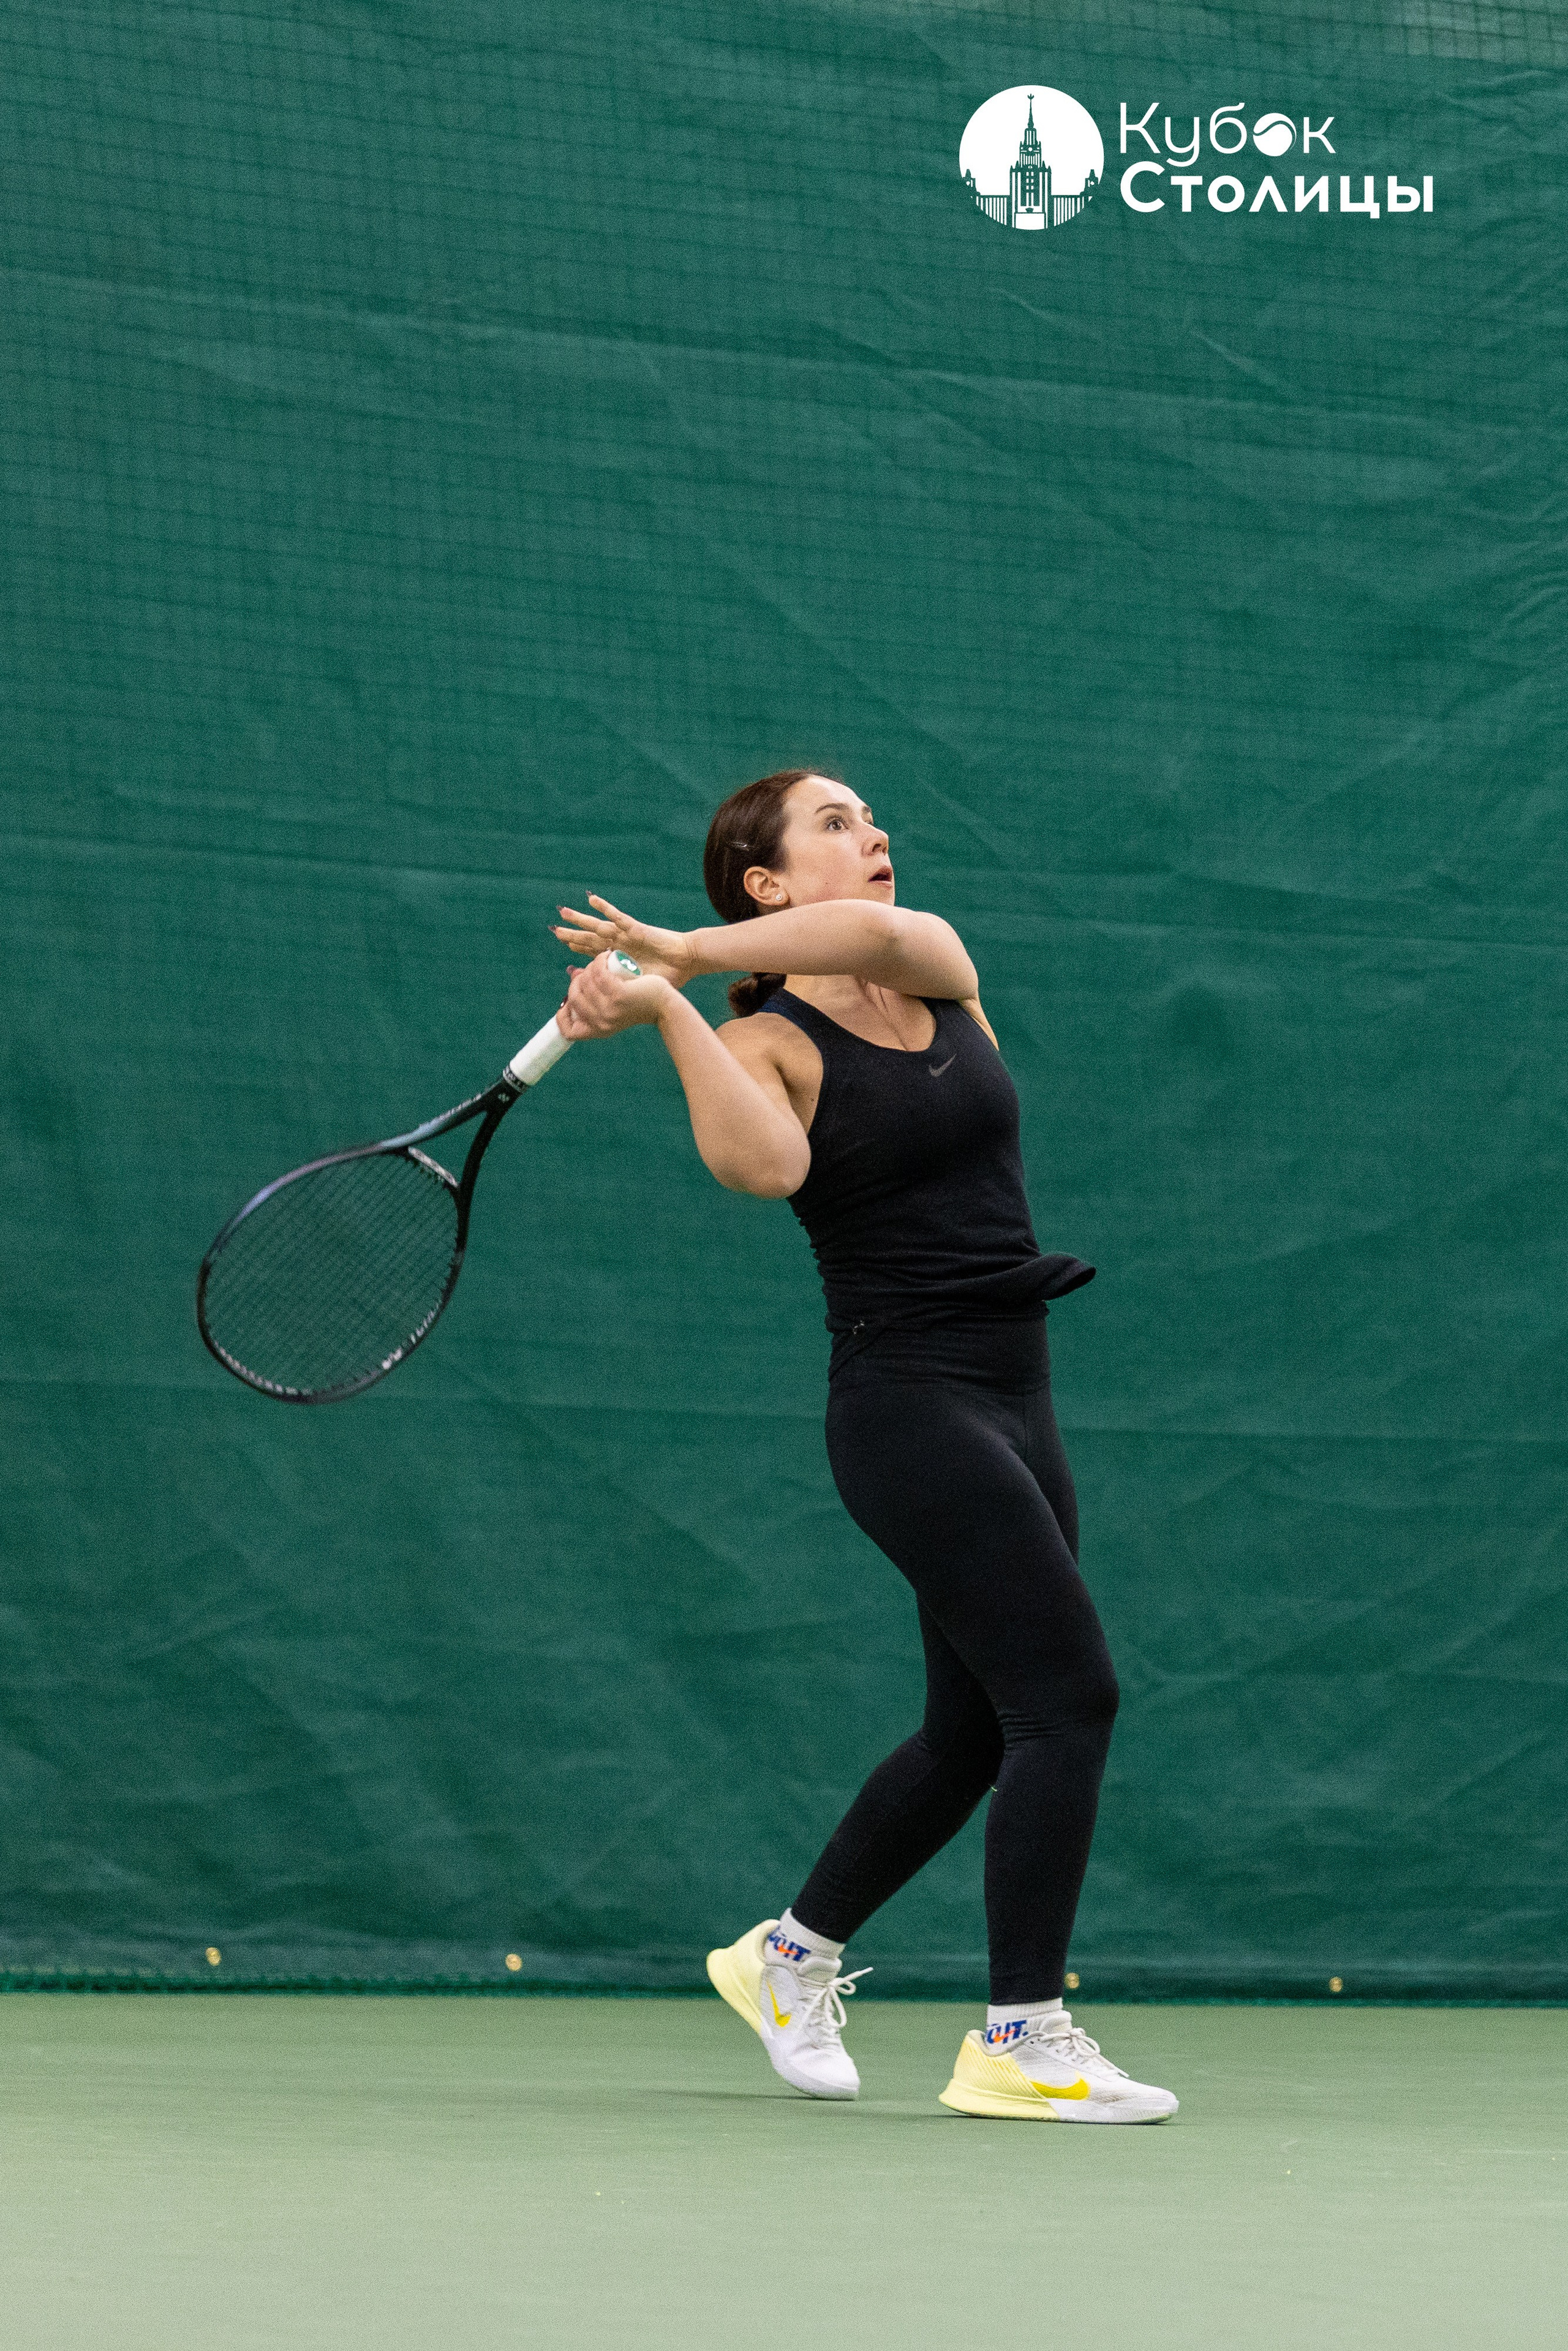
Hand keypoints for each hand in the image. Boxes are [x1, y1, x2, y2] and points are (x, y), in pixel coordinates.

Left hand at [552, 895, 695, 986]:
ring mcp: (626, 936)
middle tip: (554, 929)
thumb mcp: (639, 986)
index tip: (563, 943)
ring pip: (598, 926)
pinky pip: (618, 917)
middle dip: (572, 933)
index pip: (594, 952)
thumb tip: (609, 1002)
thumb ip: (624, 988)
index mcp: (620, 958)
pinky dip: (605, 908)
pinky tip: (591, 900)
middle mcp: (620, 944)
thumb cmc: (667, 976)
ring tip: (563, 913)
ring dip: (581, 919)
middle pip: (590, 938)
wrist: (686, 962)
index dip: (579, 946)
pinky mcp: (636, 929)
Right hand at [555, 950, 672, 1040]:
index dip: (562, 1017)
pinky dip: (600, 960)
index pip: (569, 1031)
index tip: (567, 1002)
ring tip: (602, 962)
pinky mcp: (618, 995)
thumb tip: (572, 973)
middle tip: (593, 971)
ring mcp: (609, 1010)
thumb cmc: (639, 1002)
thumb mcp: (613, 1003)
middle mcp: (601, 1023)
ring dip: (591, 966)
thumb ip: (593, 993)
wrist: (664, 1004)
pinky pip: (598, 973)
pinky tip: (607, 955)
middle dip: (579, 980)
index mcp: (598, 1030)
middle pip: (574, 997)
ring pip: (585, 982)